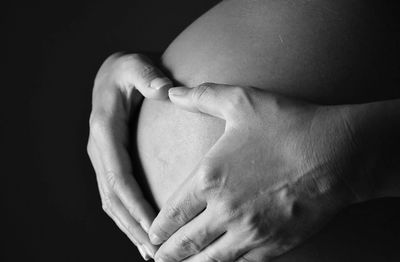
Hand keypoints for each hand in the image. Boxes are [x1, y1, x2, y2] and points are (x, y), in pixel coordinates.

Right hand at [87, 53, 171, 259]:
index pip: (119, 177)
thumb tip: (165, 90)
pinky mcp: (110, 162)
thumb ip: (148, 76)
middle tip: (156, 253)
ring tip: (150, 254)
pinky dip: (127, 217)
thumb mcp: (137, 66)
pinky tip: (142, 233)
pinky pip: (116, 196)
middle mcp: (99, 149)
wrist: (116, 74)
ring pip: (112, 203)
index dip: (136, 206)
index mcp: (105, 131)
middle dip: (134, 227)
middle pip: (114, 199)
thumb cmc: (129, 70)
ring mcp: (102, 158)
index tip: (155, 229)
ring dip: (129, 229)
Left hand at [149, 83, 367, 261]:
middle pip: (185, 244)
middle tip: (157, 258)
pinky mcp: (274, 246)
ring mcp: (250, 233)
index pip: (172, 215)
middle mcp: (224, 212)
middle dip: (166, 254)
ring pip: (209, 261)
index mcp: (209, 179)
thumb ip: (201, 97)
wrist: (339, 154)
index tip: (151, 235)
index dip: (157, 228)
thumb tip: (171, 92)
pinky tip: (220, 261)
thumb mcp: (241, 101)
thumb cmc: (290, 126)